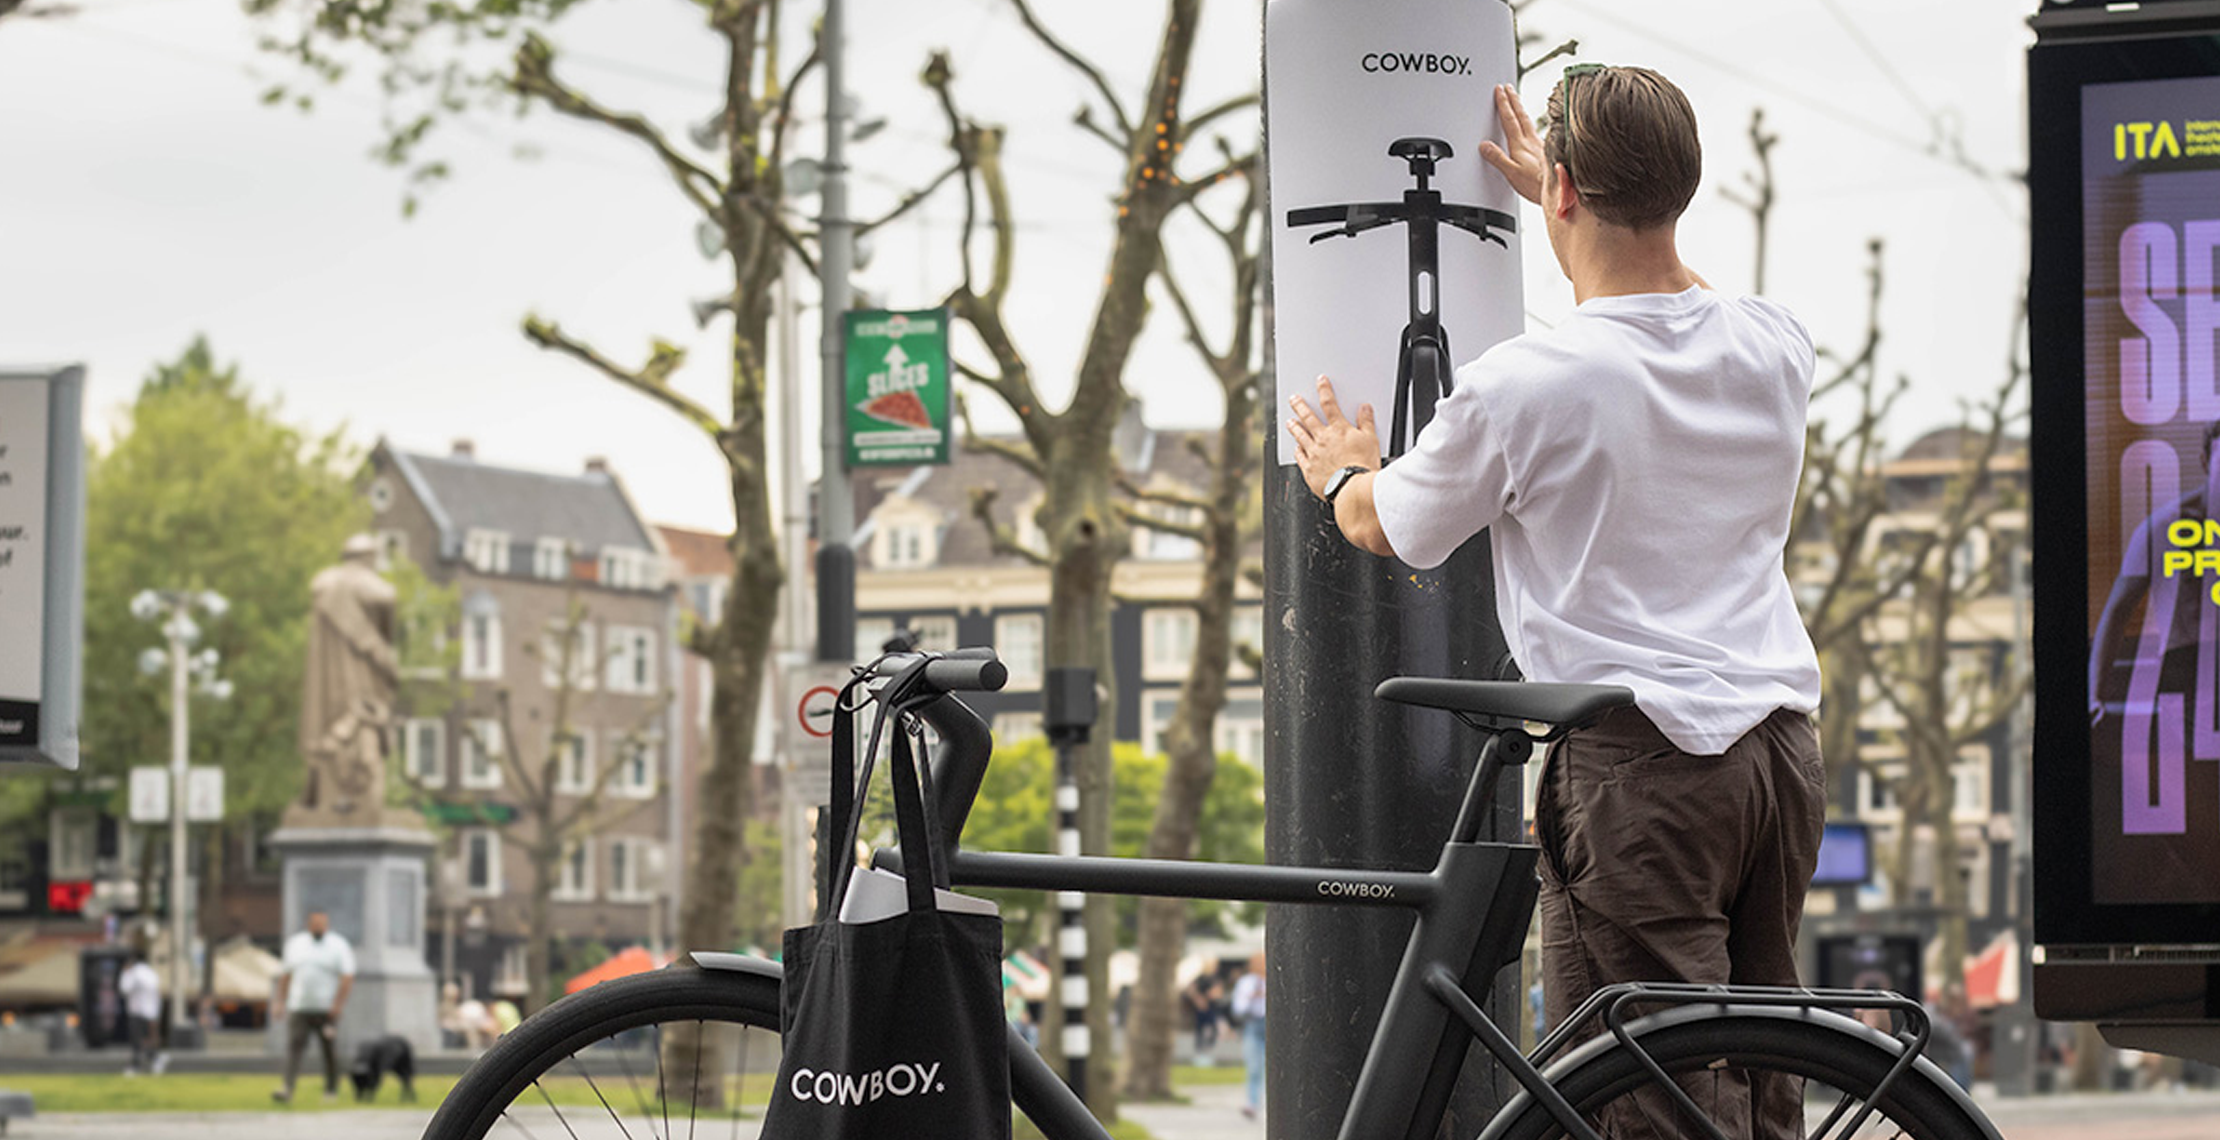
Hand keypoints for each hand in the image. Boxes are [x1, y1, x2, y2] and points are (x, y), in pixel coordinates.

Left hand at [1287, 376, 1378, 498]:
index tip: (1320, 381)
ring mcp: (1313, 454)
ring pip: (1300, 436)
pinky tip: (1296, 448)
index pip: (1329, 404)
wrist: (1352, 488)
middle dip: (1300, 405)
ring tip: (1289, 421)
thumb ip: (1366, 423)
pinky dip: (1297, 450)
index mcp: (1338, 430)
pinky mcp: (1309, 469)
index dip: (1324, 390)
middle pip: (1308, 417)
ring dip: (1294, 426)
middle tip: (1294, 399)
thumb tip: (1365, 409)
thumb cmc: (1363, 466)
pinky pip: (1300, 457)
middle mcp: (1323, 439)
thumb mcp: (1371, 440)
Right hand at [1476, 83, 1544, 205]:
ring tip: (1517, 101)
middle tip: (1508, 88)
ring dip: (1521, 109)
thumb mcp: (1512, 173)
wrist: (1560, 189)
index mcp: (1520, 144)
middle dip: (1513, 100)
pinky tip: (1532, 127)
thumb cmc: (1537, 184)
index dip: (1503, 103)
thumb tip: (1485, 146)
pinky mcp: (1547, 151)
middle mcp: (1531, 141)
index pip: (1509, 119)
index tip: (1499, 91)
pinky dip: (1531, 124)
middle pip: (1520, 115)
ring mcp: (1540, 145)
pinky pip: (1535, 131)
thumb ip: (1498, 158)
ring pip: (1528, 121)